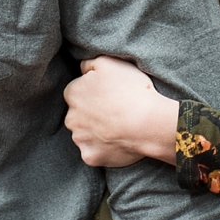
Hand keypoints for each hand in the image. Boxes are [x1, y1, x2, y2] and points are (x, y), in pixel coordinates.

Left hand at [63, 55, 179, 167]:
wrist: (148, 123)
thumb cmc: (131, 90)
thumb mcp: (110, 63)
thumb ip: (89, 63)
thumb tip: (82, 68)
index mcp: (73, 93)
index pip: (77, 92)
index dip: (93, 92)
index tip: (108, 95)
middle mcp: (71, 117)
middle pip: (78, 114)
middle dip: (90, 114)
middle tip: (114, 111)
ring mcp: (80, 139)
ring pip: (84, 135)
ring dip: (96, 132)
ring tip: (118, 127)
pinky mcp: (90, 157)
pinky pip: (93, 153)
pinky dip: (102, 149)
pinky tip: (117, 142)